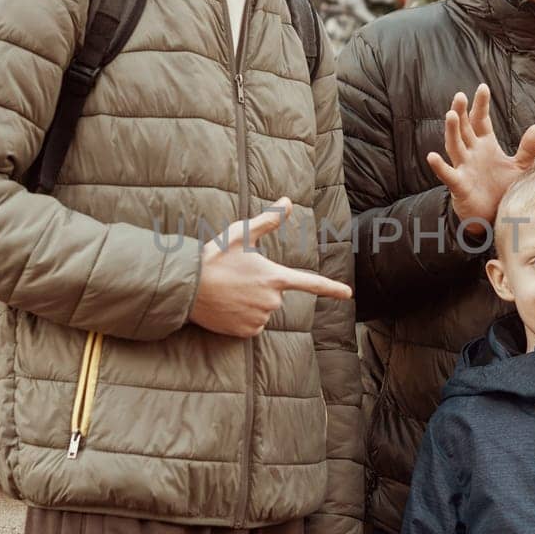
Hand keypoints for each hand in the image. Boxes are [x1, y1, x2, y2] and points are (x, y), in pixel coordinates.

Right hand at [189, 197, 351, 336]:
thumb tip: (287, 201)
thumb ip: (268, 220)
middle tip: (236, 278)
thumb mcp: (241, 234)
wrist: (187, 287)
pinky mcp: (246, 332)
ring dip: (251, 302)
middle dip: (261, 287)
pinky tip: (227, 306)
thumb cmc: (214, 258)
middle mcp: (271, 301)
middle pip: (275, 294)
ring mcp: (259, 318)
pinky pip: (252, 324)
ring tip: (229, 291)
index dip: (331, 289)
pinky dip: (242, 317)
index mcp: (275, 277)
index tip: (348, 294)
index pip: (311, 283)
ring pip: (263, 310)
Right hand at [426, 84, 534, 229]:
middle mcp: (472, 154)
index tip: (482, 87)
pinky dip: (439, 167)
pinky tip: (432, 156)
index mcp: (485, 146)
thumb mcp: (519, 167)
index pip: (481, 121)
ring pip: (454, 146)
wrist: (494, 215)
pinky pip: (448, 175)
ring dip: (452, 131)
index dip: (480, 105)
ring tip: (451, 115)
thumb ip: (528, 148)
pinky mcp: (459, 186)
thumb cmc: (502, 189)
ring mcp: (463, 168)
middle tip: (460, 95)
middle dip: (462, 112)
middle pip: (465, 129)